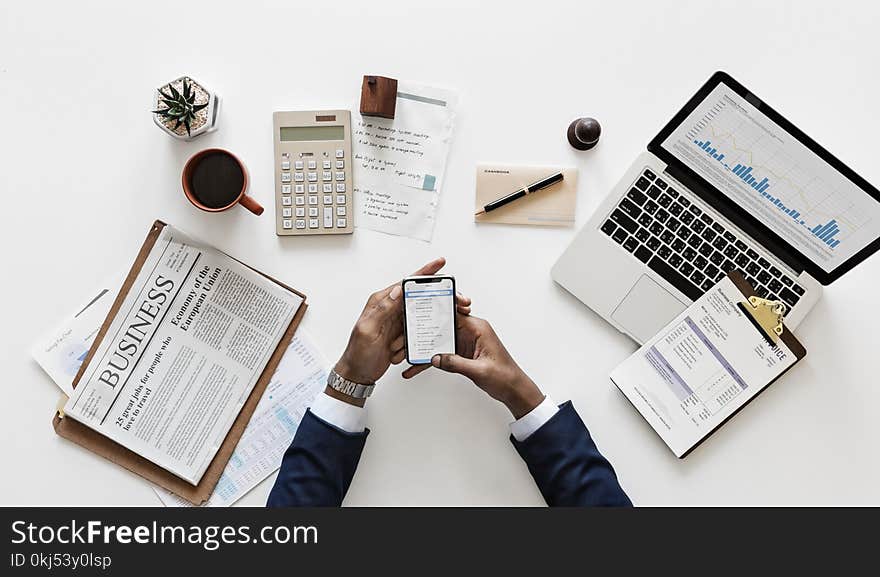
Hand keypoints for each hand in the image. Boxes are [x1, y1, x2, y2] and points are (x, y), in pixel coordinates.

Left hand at [332, 258, 471, 405]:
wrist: (357, 374)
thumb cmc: (357, 353)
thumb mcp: (368, 330)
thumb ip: (383, 309)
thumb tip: (397, 290)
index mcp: (380, 302)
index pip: (405, 283)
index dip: (424, 273)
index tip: (439, 264)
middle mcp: (390, 308)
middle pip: (417, 296)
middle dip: (433, 298)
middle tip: (453, 299)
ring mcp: (396, 321)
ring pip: (419, 315)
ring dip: (423, 325)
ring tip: (418, 334)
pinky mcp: (401, 334)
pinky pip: (415, 332)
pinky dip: (416, 340)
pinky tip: (410, 348)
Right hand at [403, 316, 543, 418]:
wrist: (513, 390)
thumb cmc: (505, 376)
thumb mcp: (479, 370)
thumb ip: (456, 363)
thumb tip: (436, 358)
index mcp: (478, 328)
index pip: (453, 313)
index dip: (435, 311)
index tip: (419, 311)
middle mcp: (470, 332)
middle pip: (441, 325)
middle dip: (423, 331)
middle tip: (404, 335)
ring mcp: (465, 342)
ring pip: (438, 340)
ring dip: (423, 348)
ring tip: (405, 354)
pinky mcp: (461, 353)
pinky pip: (442, 354)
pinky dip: (431, 360)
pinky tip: (416, 368)